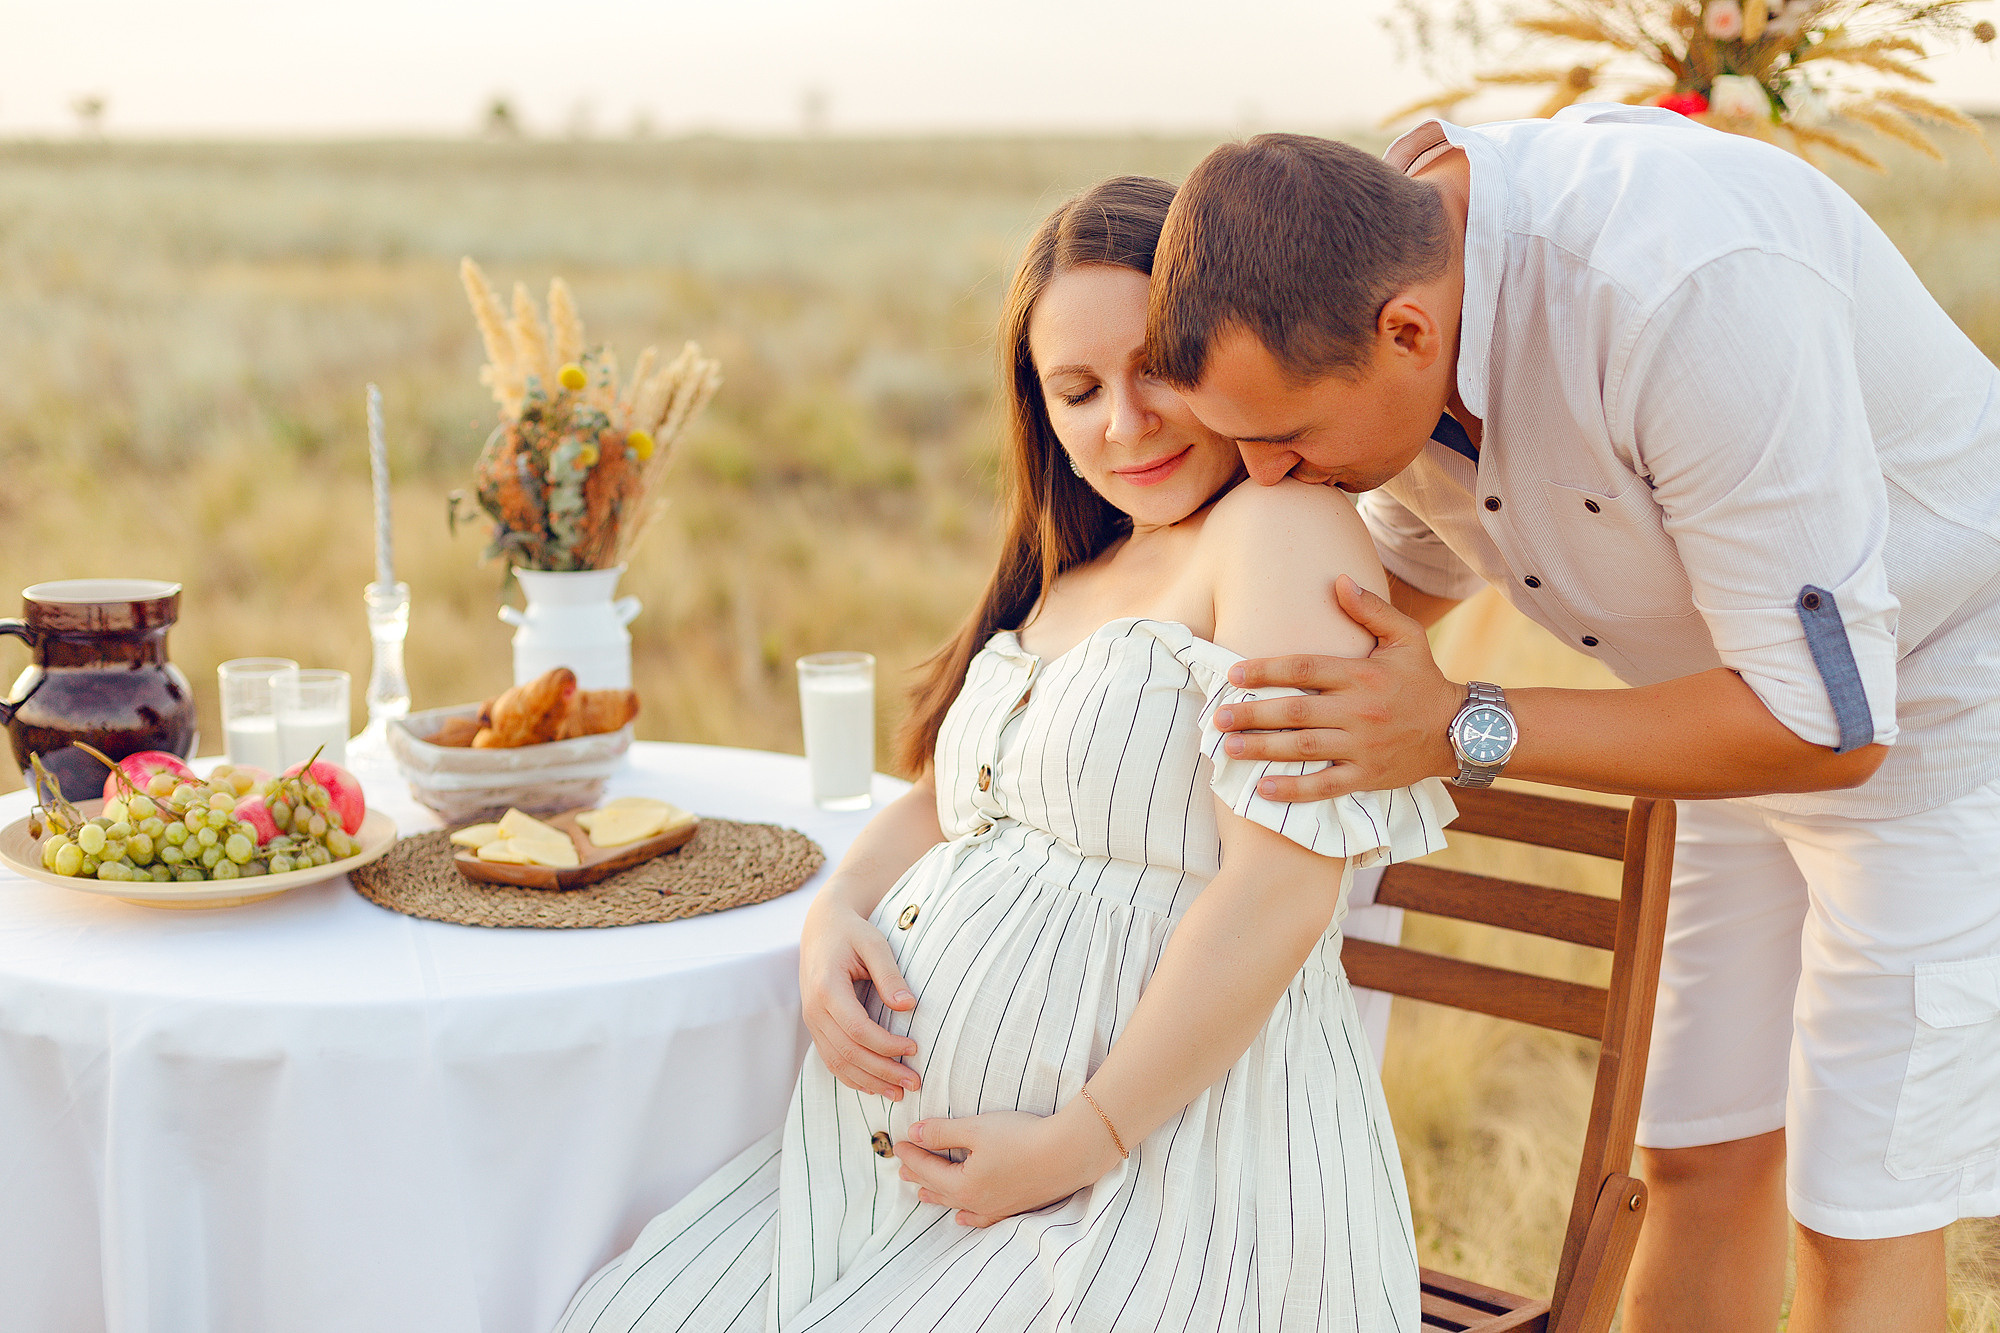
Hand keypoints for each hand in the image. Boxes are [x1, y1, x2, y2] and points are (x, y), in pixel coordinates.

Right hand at [799, 890, 920, 1098]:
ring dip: (869, 1081)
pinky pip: (831, 1060)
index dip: (886, 1044)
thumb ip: (890, 974)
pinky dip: (852, 1077)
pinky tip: (874, 1087)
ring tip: (899, 1093)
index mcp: (827, 987)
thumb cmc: (851, 933)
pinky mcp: (816, 1026)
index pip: (857, 1029)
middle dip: (883, 1071)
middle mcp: (814, 1009)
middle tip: (915, 1082)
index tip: (914, 1048)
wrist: (821, 927)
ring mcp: (812, 1020)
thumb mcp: (874, 943)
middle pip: (848, 1052)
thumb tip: (909, 1005)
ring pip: (838, 1062)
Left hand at [893, 1106, 1119, 1227]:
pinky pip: (981, 1218)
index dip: (912, 1154)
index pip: (928, 1167)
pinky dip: (967, 1216)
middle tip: (903, 1170)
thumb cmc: (1021, 1138)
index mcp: (962, 1184)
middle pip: (939, 1188)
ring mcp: (995, 1208)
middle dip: (920, 1176)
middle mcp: (976, 1202)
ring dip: (938, 1196)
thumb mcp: (976, 1129)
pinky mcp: (1014, 1207)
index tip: (899, 1143)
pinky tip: (962, 1217)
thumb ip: (942, 1132)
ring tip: (922, 1194)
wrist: (1068, 1154)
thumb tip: (914, 1134)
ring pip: (957, 1204)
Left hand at [1213, 575, 1462, 800]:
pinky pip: (1326, 786)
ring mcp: (1363, 747)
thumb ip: (1371, 609)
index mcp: (1362, 674)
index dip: (1266, 670)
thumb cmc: (1423, 680)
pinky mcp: (1367, 776)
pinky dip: (1295, 789)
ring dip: (1263, 749)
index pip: (1305, 669)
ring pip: (1304, 749)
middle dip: (1253, 714)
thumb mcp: (1407, 637)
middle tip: (1217, 717)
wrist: (1460, 730)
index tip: (1233, 674)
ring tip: (1228, 748)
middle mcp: (1359, 711)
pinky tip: (1264, 790)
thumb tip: (1338, 580)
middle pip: (1296, 712)